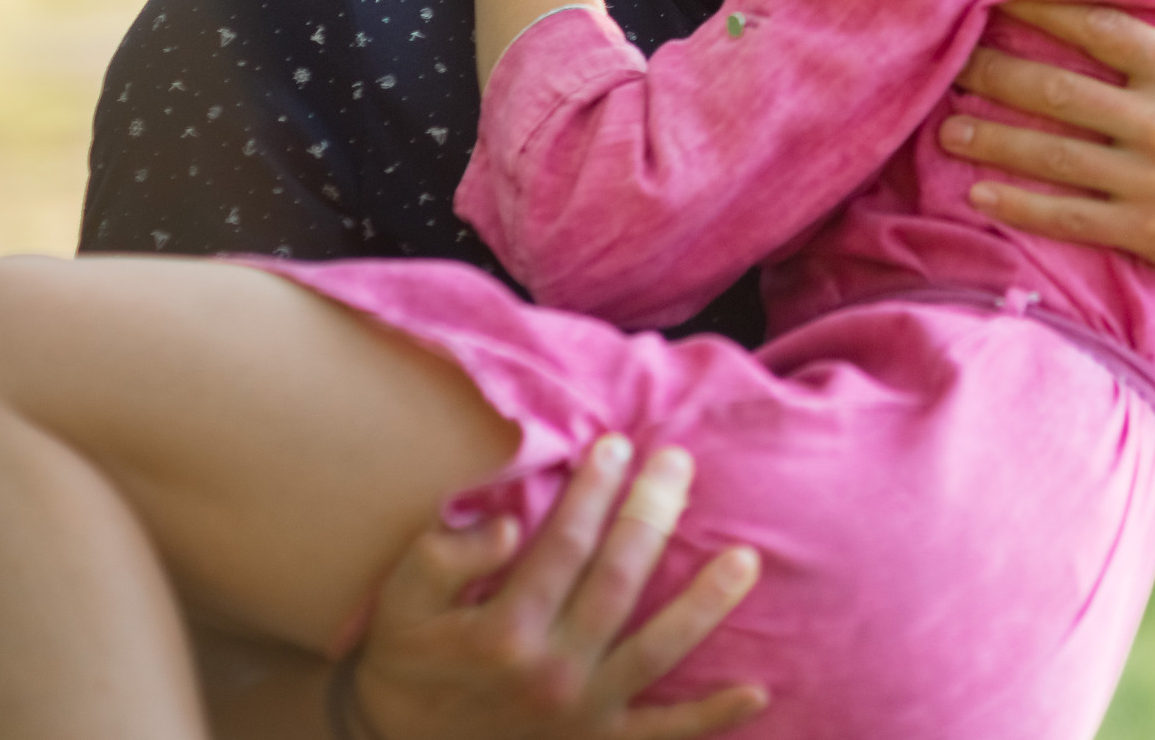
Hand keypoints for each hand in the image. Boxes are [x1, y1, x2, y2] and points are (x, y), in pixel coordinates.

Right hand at [351, 436, 766, 739]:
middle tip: (680, 464)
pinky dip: (711, 718)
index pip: (565, 544)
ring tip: (746, 560)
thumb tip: (509, 525)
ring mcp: (583, 716)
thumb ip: (444, 556)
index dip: (594, 490)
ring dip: (706, 605)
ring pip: (659, 651)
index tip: (616, 444)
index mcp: (504, 631)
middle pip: (620, 581)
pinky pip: (665, 735)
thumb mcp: (398, 604)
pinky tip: (755, 694)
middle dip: (652, 515)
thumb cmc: (404, 664)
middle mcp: (552, 673)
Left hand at [941, 0, 1154, 300]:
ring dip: (994, 138)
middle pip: (1062, 90)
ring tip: (945, 124)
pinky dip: (1020, 207)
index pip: (1102, 30)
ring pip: (1055, 155)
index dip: (1044, 9)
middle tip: (949, 57)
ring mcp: (1152, 180)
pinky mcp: (1146, 230)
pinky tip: (978, 195)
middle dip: (998, 72)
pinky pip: (1069, 216)